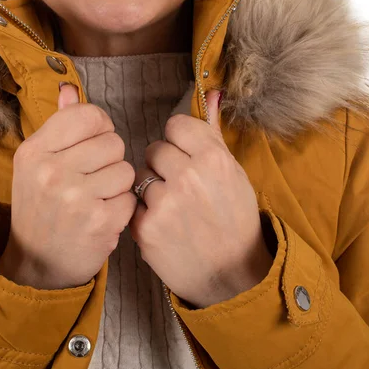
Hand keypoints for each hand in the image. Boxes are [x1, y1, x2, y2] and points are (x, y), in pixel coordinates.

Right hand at [0, 84, 136, 289]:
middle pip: (113, 141)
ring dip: (117, 185)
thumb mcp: (36, 164)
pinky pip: (131, 198)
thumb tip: (70, 88)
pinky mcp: (99, 222)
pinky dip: (121, 208)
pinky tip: (103, 216)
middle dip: (109, 159)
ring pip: (126, 170)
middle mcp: (52, 171)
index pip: (89, 115)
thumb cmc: (40, 207)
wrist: (36, 262)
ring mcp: (76, 198)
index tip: (93, 143)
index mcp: (35, 151)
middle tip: (92, 178)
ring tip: (97, 198)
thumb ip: (57, 125)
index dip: (100, 128)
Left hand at [129, 90, 273, 307]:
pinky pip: (134, 204)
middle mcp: (188, 177)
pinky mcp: (145, 228)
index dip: (178, 142)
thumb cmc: (235, 221)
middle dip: (163, 165)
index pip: (175, 126)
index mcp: (213, 158)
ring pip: (140, 177)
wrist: (232, 274)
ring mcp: (165, 203)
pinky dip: (144, 214)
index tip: (185, 156)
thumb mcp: (234, 174)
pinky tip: (164, 226)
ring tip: (173, 209)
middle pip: (154, 149)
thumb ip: (214, 133)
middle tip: (180, 187)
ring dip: (152, 190)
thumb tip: (211, 93)